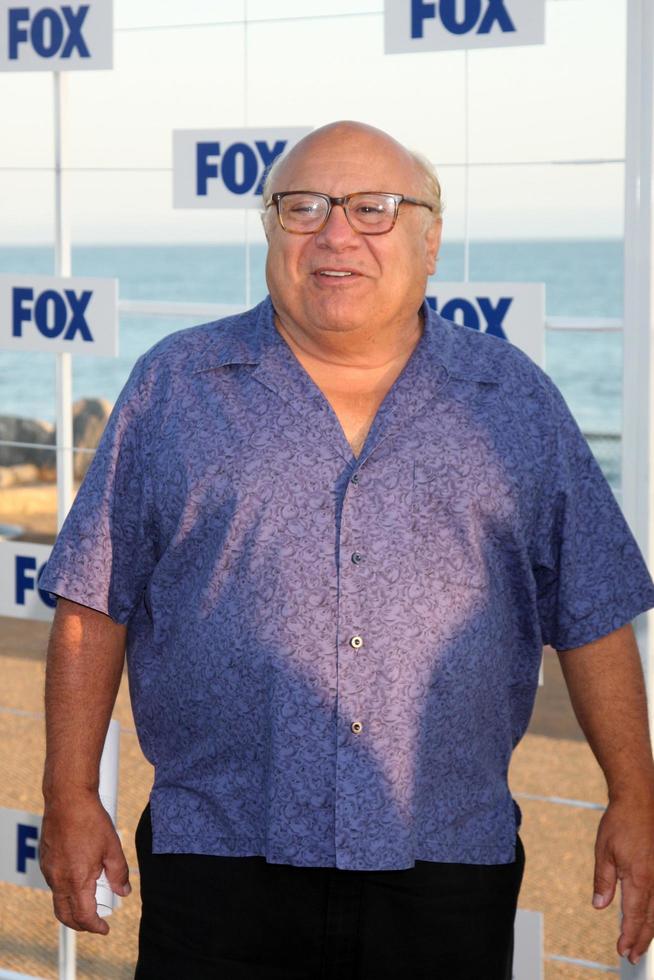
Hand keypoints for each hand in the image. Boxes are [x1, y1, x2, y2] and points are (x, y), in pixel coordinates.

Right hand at [39, 793, 130, 933]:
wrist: (68, 799)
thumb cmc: (91, 820)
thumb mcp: (112, 847)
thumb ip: (119, 873)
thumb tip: (124, 892)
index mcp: (77, 880)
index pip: (84, 916)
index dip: (95, 926)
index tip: (105, 928)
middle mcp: (59, 879)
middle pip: (66, 915)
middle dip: (80, 925)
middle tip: (95, 922)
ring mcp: (49, 870)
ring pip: (58, 900)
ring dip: (72, 907)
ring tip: (90, 900)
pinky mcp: (45, 860)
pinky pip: (53, 884)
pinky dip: (65, 890)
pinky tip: (78, 879)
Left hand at [592, 793, 653, 966]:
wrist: (640, 798)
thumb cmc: (620, 822)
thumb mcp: (604, 851)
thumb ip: (604, 881)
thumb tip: (599, 906)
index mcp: (639, 878)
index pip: (635, 916)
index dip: (629, 936)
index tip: (623, 951)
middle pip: (651, 919)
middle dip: (641, 940)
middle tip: (631, 956)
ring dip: (651, 929)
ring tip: (641, 943)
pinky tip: (651, 916)